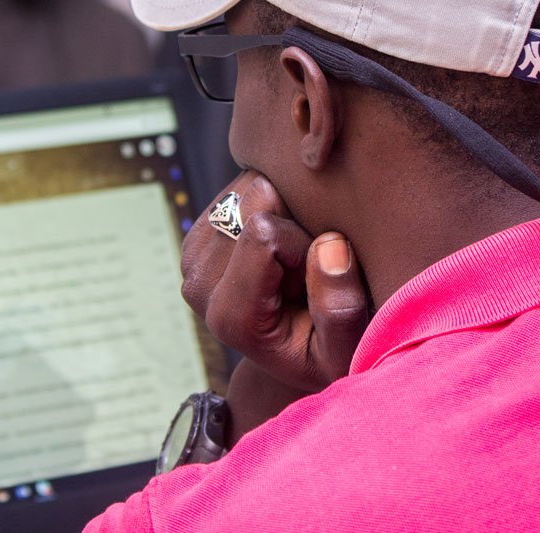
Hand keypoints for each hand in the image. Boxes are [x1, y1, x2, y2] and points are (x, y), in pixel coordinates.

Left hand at [181, 171, 369, 435]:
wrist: (292, 354)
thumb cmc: (325, 353)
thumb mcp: (345, 350)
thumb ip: (341, 309)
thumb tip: (330, 246)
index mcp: (231, 315)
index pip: (263, 231)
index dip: (304, 242)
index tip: (314, 276)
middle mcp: (200, 284)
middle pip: (254, 200)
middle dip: (293, 220)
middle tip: (306, 267)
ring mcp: (194, 256)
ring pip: (249, 186)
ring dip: (284, 210)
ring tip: (295, 258)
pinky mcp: (199, 235)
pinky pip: (244, 186)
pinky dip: (272, 204)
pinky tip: (281, 244)